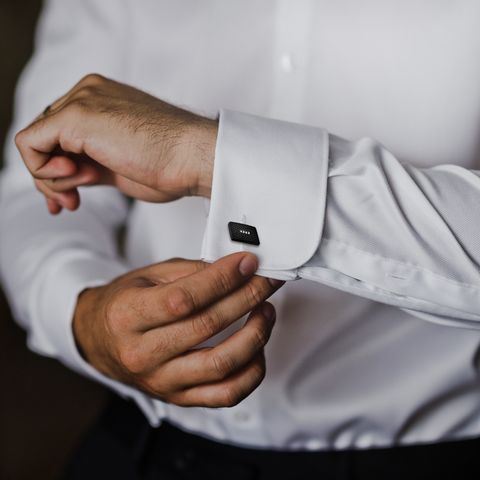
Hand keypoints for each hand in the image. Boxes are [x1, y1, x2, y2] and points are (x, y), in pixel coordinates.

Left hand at [15, 74, 217, 213]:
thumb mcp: (119, 165)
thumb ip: (89, 164)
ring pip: (34, 143)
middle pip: (44, 138)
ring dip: (51, 179)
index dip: (56, 170)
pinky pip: (29, 145)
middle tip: (72, 202)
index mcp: (100, 100)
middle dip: (52, 179)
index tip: (72, 198)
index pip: (57, 133)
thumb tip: (65, 178)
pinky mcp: (75, 116)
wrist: (193, 158)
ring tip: (80, 193)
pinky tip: (76, 181)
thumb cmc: (170, 165)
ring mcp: (81, 101)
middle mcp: (87, 94)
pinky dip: (43, 172)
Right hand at [74, 252, 282, 406]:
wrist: (98, 340)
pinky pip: (226, 394)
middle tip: (267, 280)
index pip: (184, 298)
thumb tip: (235, 268)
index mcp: (128, 315)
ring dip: (255, 334)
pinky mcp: (179, 397)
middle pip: (208, 326)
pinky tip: (257, 347)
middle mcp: (142, 353)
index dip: (222, 278)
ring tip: (265, 311)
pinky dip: (251, 371)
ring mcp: (162, 380)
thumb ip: (190, 272)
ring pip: (222, 365)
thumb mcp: (147, 276)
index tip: (247, 263)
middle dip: (247, 296)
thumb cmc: (123, 305)